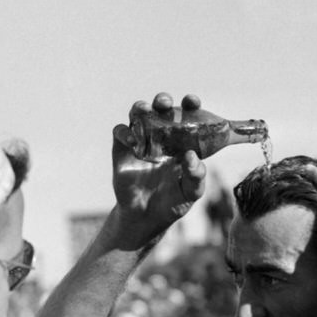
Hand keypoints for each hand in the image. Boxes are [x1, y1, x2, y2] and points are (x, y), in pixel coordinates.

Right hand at [109, 92, 206, 248]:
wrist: (147, 217)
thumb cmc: (174, 201)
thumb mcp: (191, 192)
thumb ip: (196, 176)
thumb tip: (192, 156)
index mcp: (182, 140)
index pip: (187, 115)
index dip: (190, 105)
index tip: (192, 102)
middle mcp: (161, 135)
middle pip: (161, 108)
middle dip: (162, 100)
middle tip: (165, 103)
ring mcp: (141, 140)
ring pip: (138, 113)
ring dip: (141, 107)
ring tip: (146, 110)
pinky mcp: (122, 149)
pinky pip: (120, 132)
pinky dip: (125, 132)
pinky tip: (133, 141)